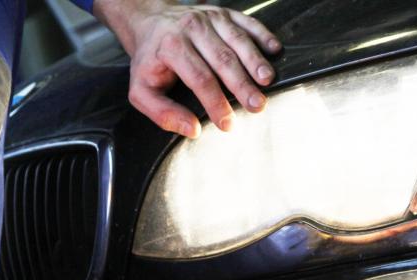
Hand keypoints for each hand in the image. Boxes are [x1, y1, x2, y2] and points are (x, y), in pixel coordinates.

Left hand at [93, 0, 281, 136]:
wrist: (149, 23)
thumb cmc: (150, 61)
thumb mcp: (141, 91)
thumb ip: (162, 113)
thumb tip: (192, 129)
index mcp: (171, 47)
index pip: (199, 78)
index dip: (215, 102)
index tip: (228, 123)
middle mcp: (191, 28)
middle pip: (222, 59)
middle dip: (242, 84)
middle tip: (257, 105)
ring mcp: (210, 18)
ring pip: (237, 40)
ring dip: (255, 61)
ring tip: (267, 80)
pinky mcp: (223, 13)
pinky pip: (247, 22)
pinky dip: (263, 35)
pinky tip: (274, 50)